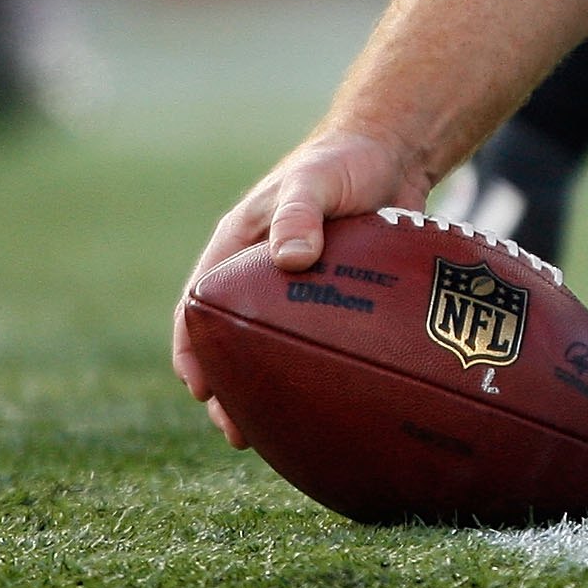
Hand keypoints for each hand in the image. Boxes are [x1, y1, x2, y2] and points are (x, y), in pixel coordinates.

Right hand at [171, 126, 426, 444]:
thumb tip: (291, 260)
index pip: (200, 306)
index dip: (193, 349)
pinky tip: (329, 407)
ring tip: (274, 435)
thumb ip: (299, 215)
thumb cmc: (344, 160)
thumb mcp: (314, 181)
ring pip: (272, 350)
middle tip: (236, 431)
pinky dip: (314, 375)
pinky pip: (316, 343)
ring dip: (266, 390)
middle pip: (231, 341)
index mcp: (237, 246)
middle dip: (227, 388)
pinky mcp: (336, 298)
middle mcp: (261, 272)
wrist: (395, 152)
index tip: (199, 388)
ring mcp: (298, 288)